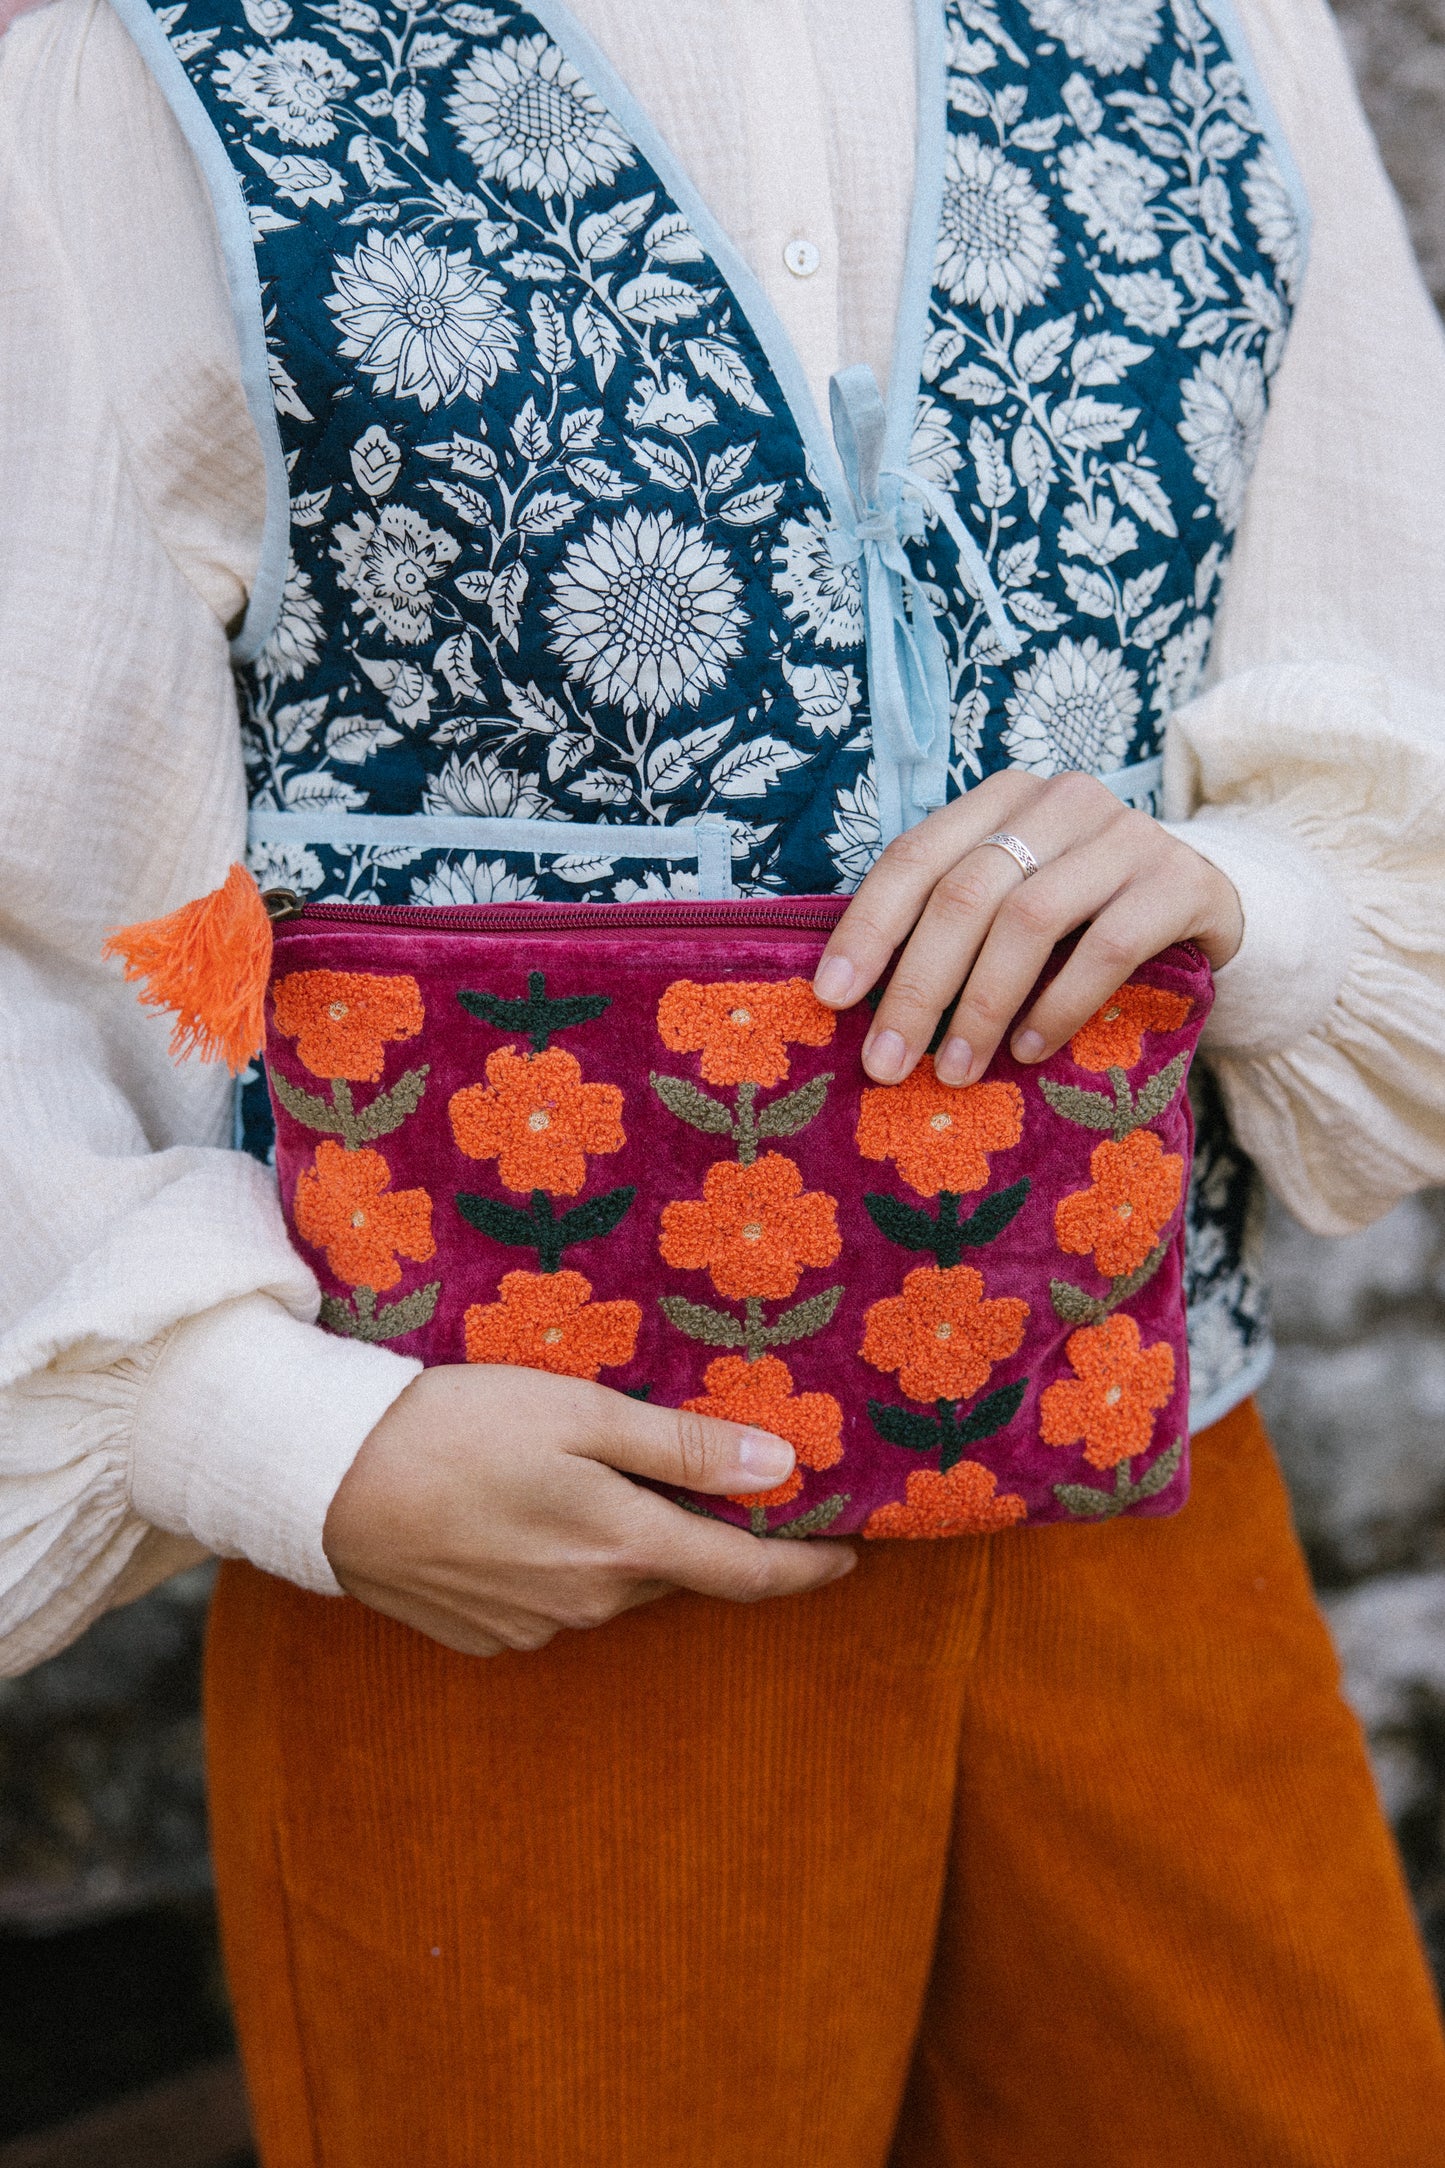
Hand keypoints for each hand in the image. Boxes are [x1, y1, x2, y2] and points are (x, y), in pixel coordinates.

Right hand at [323, 1364, 855, 1656]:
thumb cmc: (456, 1425)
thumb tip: (783, 1469)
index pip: (746, 1575)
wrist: (322, 1478)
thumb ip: (684, 1447)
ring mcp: (533, 1628)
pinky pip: (554, 1601)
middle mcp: (589, 1605)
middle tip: (700, 1474)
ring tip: (584, 1477)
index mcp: (624, 1549)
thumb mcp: (579, 1412)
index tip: (849, 1553)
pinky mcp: (483, 1636)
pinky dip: (562, 1562)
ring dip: (622, 1543)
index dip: (806, 1566)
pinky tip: (521, 1513)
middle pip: (675, 1571)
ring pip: (612, 1585)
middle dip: (699, 1534)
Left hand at [812, 769, 1242, 1084]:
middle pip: (966, 892)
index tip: (831, 998)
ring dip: (983, 1005)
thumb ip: (950, 925)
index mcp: (1002, 800)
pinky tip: (1031, 1049)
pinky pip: (1107, 946)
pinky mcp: (1181, 880)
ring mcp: (1127, 835)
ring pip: (1029, 918)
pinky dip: (1060, 1004)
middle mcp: (1061, 801)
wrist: (1205, 907)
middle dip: (917, 987)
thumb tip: (856, 1001)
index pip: (915, 856)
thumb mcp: (1013, 903)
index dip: (867, 928)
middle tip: (886, 1063)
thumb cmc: (1084, 916)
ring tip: (956, 1070)